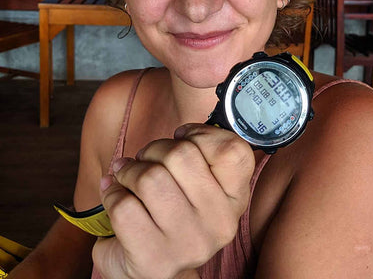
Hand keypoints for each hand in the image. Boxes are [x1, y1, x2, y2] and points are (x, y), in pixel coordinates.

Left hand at [92, 123, 254, 278]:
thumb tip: (178, 133)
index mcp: (235, 199)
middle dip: (154, 148)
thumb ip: (199, 154)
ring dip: (129, 169)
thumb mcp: (200, 187)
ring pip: (150, 177)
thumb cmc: (176, 216)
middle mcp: (219, 222)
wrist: (158, 272)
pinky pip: (124, 206)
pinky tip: (115, 196)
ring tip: (127, 174)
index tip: (181, 138)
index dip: (201, 134)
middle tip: (146, 157)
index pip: (232, 151)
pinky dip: (112, 194)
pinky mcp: (154, 259)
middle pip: (182, 153)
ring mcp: (189, 243)